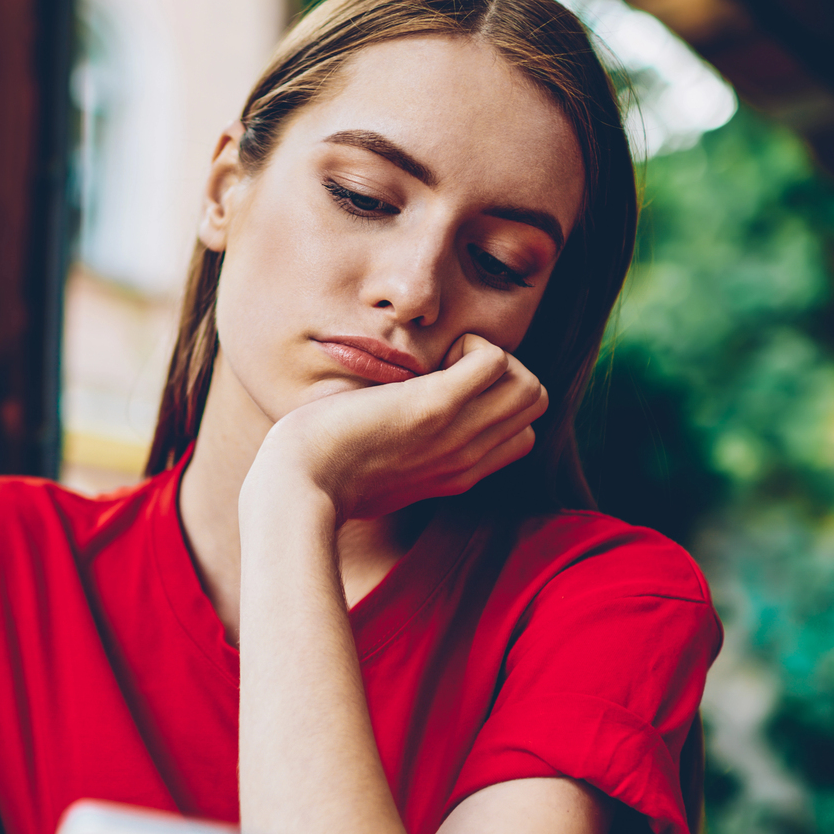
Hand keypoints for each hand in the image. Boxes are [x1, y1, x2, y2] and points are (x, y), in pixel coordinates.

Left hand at [250, 333, 548, 521]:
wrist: (298, 488)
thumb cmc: (320, 476)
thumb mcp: (377, 473)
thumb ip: (403, 454)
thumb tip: (392, 433)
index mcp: (456, 474)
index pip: (523, 436)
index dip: (496, 405)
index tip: (447, 395)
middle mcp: (466, 458)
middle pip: (535, 404)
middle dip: (503, 374)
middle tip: (447, 371)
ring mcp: (456, 434)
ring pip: (531, 386)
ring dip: (492, 358)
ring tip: (442, 364)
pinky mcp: (435, 407)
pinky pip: (497, 361)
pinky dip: (471, 346)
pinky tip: (430, 359)